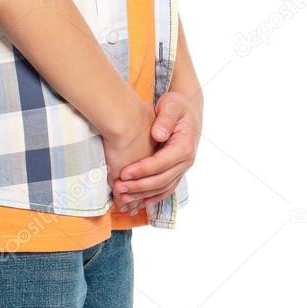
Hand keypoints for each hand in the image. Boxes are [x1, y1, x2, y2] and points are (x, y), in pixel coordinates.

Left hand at [111, 90, 201, 213]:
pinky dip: (152, 197)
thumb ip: (166, 119)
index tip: (124, 173)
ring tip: (122, 196)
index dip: (142, 170)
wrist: (188, 110)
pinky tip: (138, 202)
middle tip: (118, 188)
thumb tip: (158, 134)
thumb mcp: (172, 105)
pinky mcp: (177, 171)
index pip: (161, 163)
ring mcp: (182, 168)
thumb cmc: (177, 106)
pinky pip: (166, 188)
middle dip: (139, 186)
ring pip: (163, 188)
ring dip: (142, 194)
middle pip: (161, 180)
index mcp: (185, 146)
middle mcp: (186, 162)